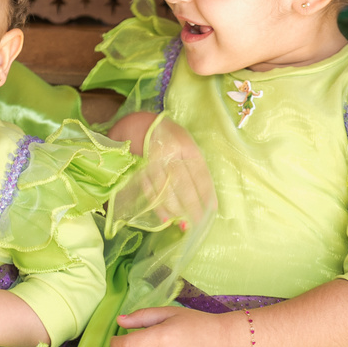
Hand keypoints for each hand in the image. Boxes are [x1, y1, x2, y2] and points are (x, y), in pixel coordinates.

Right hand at [110, 117, 216, 233]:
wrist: (136, 122)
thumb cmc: (166, 134)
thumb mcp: (183, 140)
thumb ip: (192, 161)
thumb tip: (202, 191)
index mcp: (185, 146)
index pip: (199, 172)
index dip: (206, 192)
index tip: (211, 209)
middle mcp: (170, 154)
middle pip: (183, 183)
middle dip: (192, 206)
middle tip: (198, 222)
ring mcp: (153, 162)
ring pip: (166, 189)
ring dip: (175, 209)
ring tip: (183, 224)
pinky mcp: (139, 168)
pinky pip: (149, 190)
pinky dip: (157, 205)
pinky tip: (166, 217)